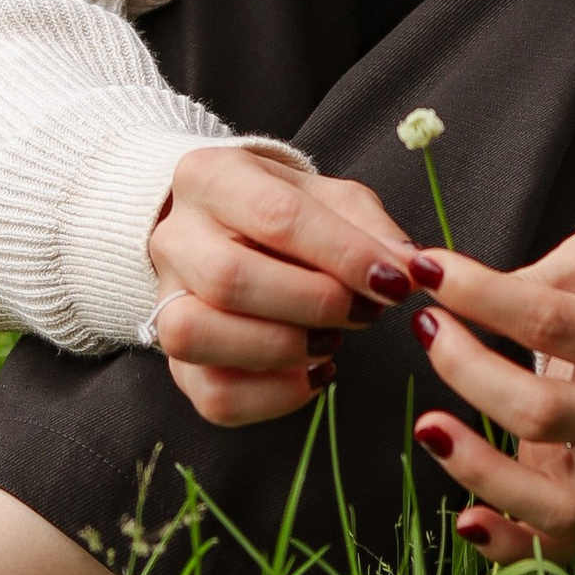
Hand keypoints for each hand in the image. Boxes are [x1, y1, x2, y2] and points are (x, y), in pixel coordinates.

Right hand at [145, 142, 414, 427]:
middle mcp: (174, 236)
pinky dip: (272, 396)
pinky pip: (210, 394)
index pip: (276, 216)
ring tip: (330, 342)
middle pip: (229, 279)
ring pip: (197, 335)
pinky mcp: (174, 362)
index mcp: (211, 177)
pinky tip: (312, 373)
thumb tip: (412, 269)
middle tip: (366, 312)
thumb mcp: (328, 198)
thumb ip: (370, 228)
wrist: (221, 231)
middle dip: (313, 304)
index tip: (396, 282)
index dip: (343, 255)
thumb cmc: (282, 212)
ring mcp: (163, 300)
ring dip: (280, 349)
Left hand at [402, 216, 574, 565]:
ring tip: (429, 428)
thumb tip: (459, 292)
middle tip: (428, 324)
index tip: (432, 269)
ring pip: (554, 500)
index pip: (554, 323)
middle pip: (544, 413)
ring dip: (481, 470)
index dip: (483, 296)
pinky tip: (467, 524)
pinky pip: (556, 540)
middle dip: (469, 370)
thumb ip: (538, 278)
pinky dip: (511, 544)